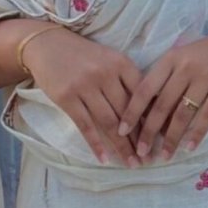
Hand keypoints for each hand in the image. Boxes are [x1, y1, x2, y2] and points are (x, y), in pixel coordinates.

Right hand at [18, 25, 139, 164]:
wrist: (46, 45)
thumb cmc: (84, 55)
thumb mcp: (110, 59)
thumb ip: (127, 80)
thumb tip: (149, 111)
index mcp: (121, 63)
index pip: (142, 96)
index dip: (153, 119)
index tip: (161, 139)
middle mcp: (105, 74)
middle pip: (127, 113)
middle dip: (140, 139)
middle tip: (149, 159)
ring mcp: (85, 86)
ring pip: (109, 122)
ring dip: (122, 146)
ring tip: (132, 163)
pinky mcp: (66, 97)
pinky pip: (85, 125)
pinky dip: (96, 144)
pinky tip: (105, 159)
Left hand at [116, 17, 207, 160]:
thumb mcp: (186, 55)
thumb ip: (169, 76)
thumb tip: (151, 109)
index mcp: (171, 58)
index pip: (145, 89)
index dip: (132, 112)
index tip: (122, 131)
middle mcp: (185, 67)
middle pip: (162, 105)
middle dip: (149, 132)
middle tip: (142, 152)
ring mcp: (206, 78)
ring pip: (183, 114)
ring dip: (172, 138)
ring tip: (165, 155)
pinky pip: (207, 115)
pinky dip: (197, 133)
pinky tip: (190, 147)